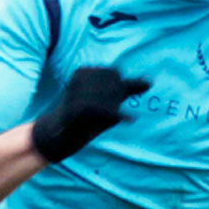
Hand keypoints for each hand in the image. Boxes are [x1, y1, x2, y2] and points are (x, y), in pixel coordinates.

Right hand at [29, 67, 149, 163]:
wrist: (59, 135)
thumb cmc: (85, 117)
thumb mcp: (107, 100)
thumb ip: (127, 89)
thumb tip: (150, 82)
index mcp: (83, 72)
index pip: (115, 74)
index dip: (119, 88)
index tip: (113, 100)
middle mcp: (78, 79)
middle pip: (114, 85)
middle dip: (117, 99)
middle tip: (108, 112)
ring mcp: (76, 94)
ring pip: (111, 98)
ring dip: (114, 110)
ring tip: (107, 118)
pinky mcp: (76, 110)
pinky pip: (106, 110)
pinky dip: (119, 116)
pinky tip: (127, 120)